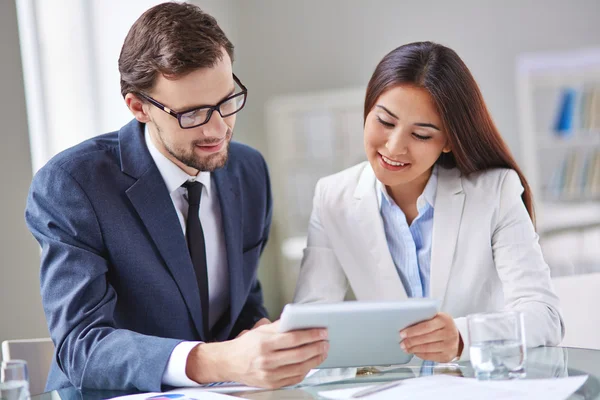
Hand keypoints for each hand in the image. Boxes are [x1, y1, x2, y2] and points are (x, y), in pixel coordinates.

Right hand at [186, 320, 328, 388]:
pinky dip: (305, 370)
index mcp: (264, 343)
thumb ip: (280, 326)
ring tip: (322, 352)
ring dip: (315, 360)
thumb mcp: (260, 330)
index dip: (311, 335)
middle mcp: (267, 360)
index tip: (322, 332)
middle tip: (326, 342)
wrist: (228, 362)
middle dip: (317, 348)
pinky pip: (294, 378)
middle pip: (299, 355)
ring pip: (300, 368)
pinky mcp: (271, 384)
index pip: (293, 339)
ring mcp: (269, 374)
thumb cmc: (246, 345)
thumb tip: (299, 321)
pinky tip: (311, 363)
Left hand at [399, 312, 462, 362]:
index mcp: (444, 320)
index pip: (425, 326)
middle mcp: (449, 333)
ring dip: (413, 349)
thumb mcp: (437, 318)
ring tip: (405, 348)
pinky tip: (414, 352)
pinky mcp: (447, 356)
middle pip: (425, 338)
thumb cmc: (442, 326)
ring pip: (427, 348)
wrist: (458, 338)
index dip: (412, 331)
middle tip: (402, 343)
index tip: (402, 333)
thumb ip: (425, 318)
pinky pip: (430, 356)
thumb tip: (405, 323)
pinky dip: (420, 355)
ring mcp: (449, 346)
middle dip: (411, 341)